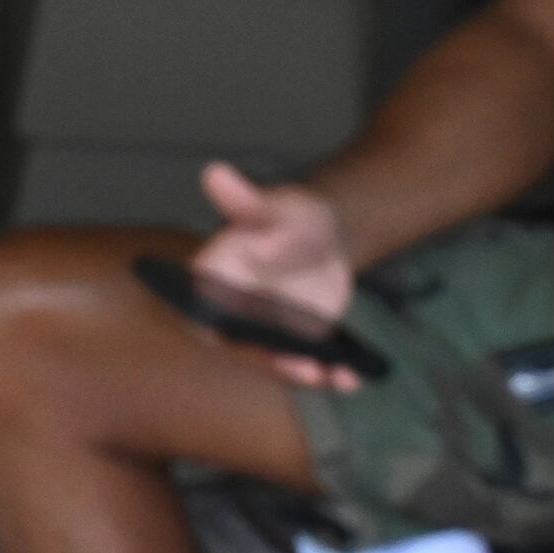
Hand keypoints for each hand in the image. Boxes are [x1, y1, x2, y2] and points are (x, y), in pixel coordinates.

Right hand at [191, 164, 361, 389]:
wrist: (328, 238)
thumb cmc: (292, 216)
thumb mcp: (277, 206)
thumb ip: (248, 200)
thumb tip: (216, 175)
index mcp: (214, 276)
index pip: (202, 306)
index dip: (217, 327)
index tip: (237, 337)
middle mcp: (233, 311)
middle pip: (242, 346)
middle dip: (270, 363)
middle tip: (305, 368)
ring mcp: (265, 332)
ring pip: (276, 362)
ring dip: (304, 375)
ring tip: (334, 376)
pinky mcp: (294, 345)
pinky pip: (307, 366)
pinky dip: (329, 375)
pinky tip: (351, 377)